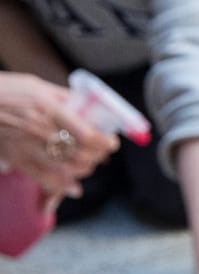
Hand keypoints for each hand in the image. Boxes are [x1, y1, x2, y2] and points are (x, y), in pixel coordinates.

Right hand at [0, 73, 117, 196]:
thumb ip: (63, 96)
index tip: (112, 141)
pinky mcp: (14, 157)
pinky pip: (41, 178)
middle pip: (80, 153)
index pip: (87, 134)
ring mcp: (25, 146)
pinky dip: (62, 186)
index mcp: (47, 108)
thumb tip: (89, 104)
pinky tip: (75, 188)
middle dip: (98, 156)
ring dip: (84, 170)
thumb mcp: (35, 85)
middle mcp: (38, 129)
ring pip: (65, 168)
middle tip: (103, 153)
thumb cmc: (4, 89)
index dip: (105, 142)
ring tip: (90, 164)